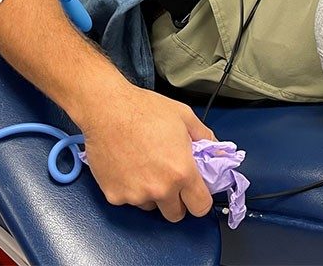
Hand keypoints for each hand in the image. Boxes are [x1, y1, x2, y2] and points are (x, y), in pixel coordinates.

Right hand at [78, 81, 215, 221]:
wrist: (107, 108)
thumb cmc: (143, 109)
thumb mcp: (184, 116)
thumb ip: (204, 137)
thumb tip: (215, 150)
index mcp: (181, 171)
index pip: (201, 207)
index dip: (200, 199)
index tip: (196, 192)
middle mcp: (160, 188)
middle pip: (176, 214)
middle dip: (176, 199)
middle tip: (168, 177)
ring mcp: (136, 195)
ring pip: (151, 206)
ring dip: (151, 193)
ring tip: (144, 165)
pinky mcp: (115, 195)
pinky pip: (128, 200)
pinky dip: (129, 188)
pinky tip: (127, 165)